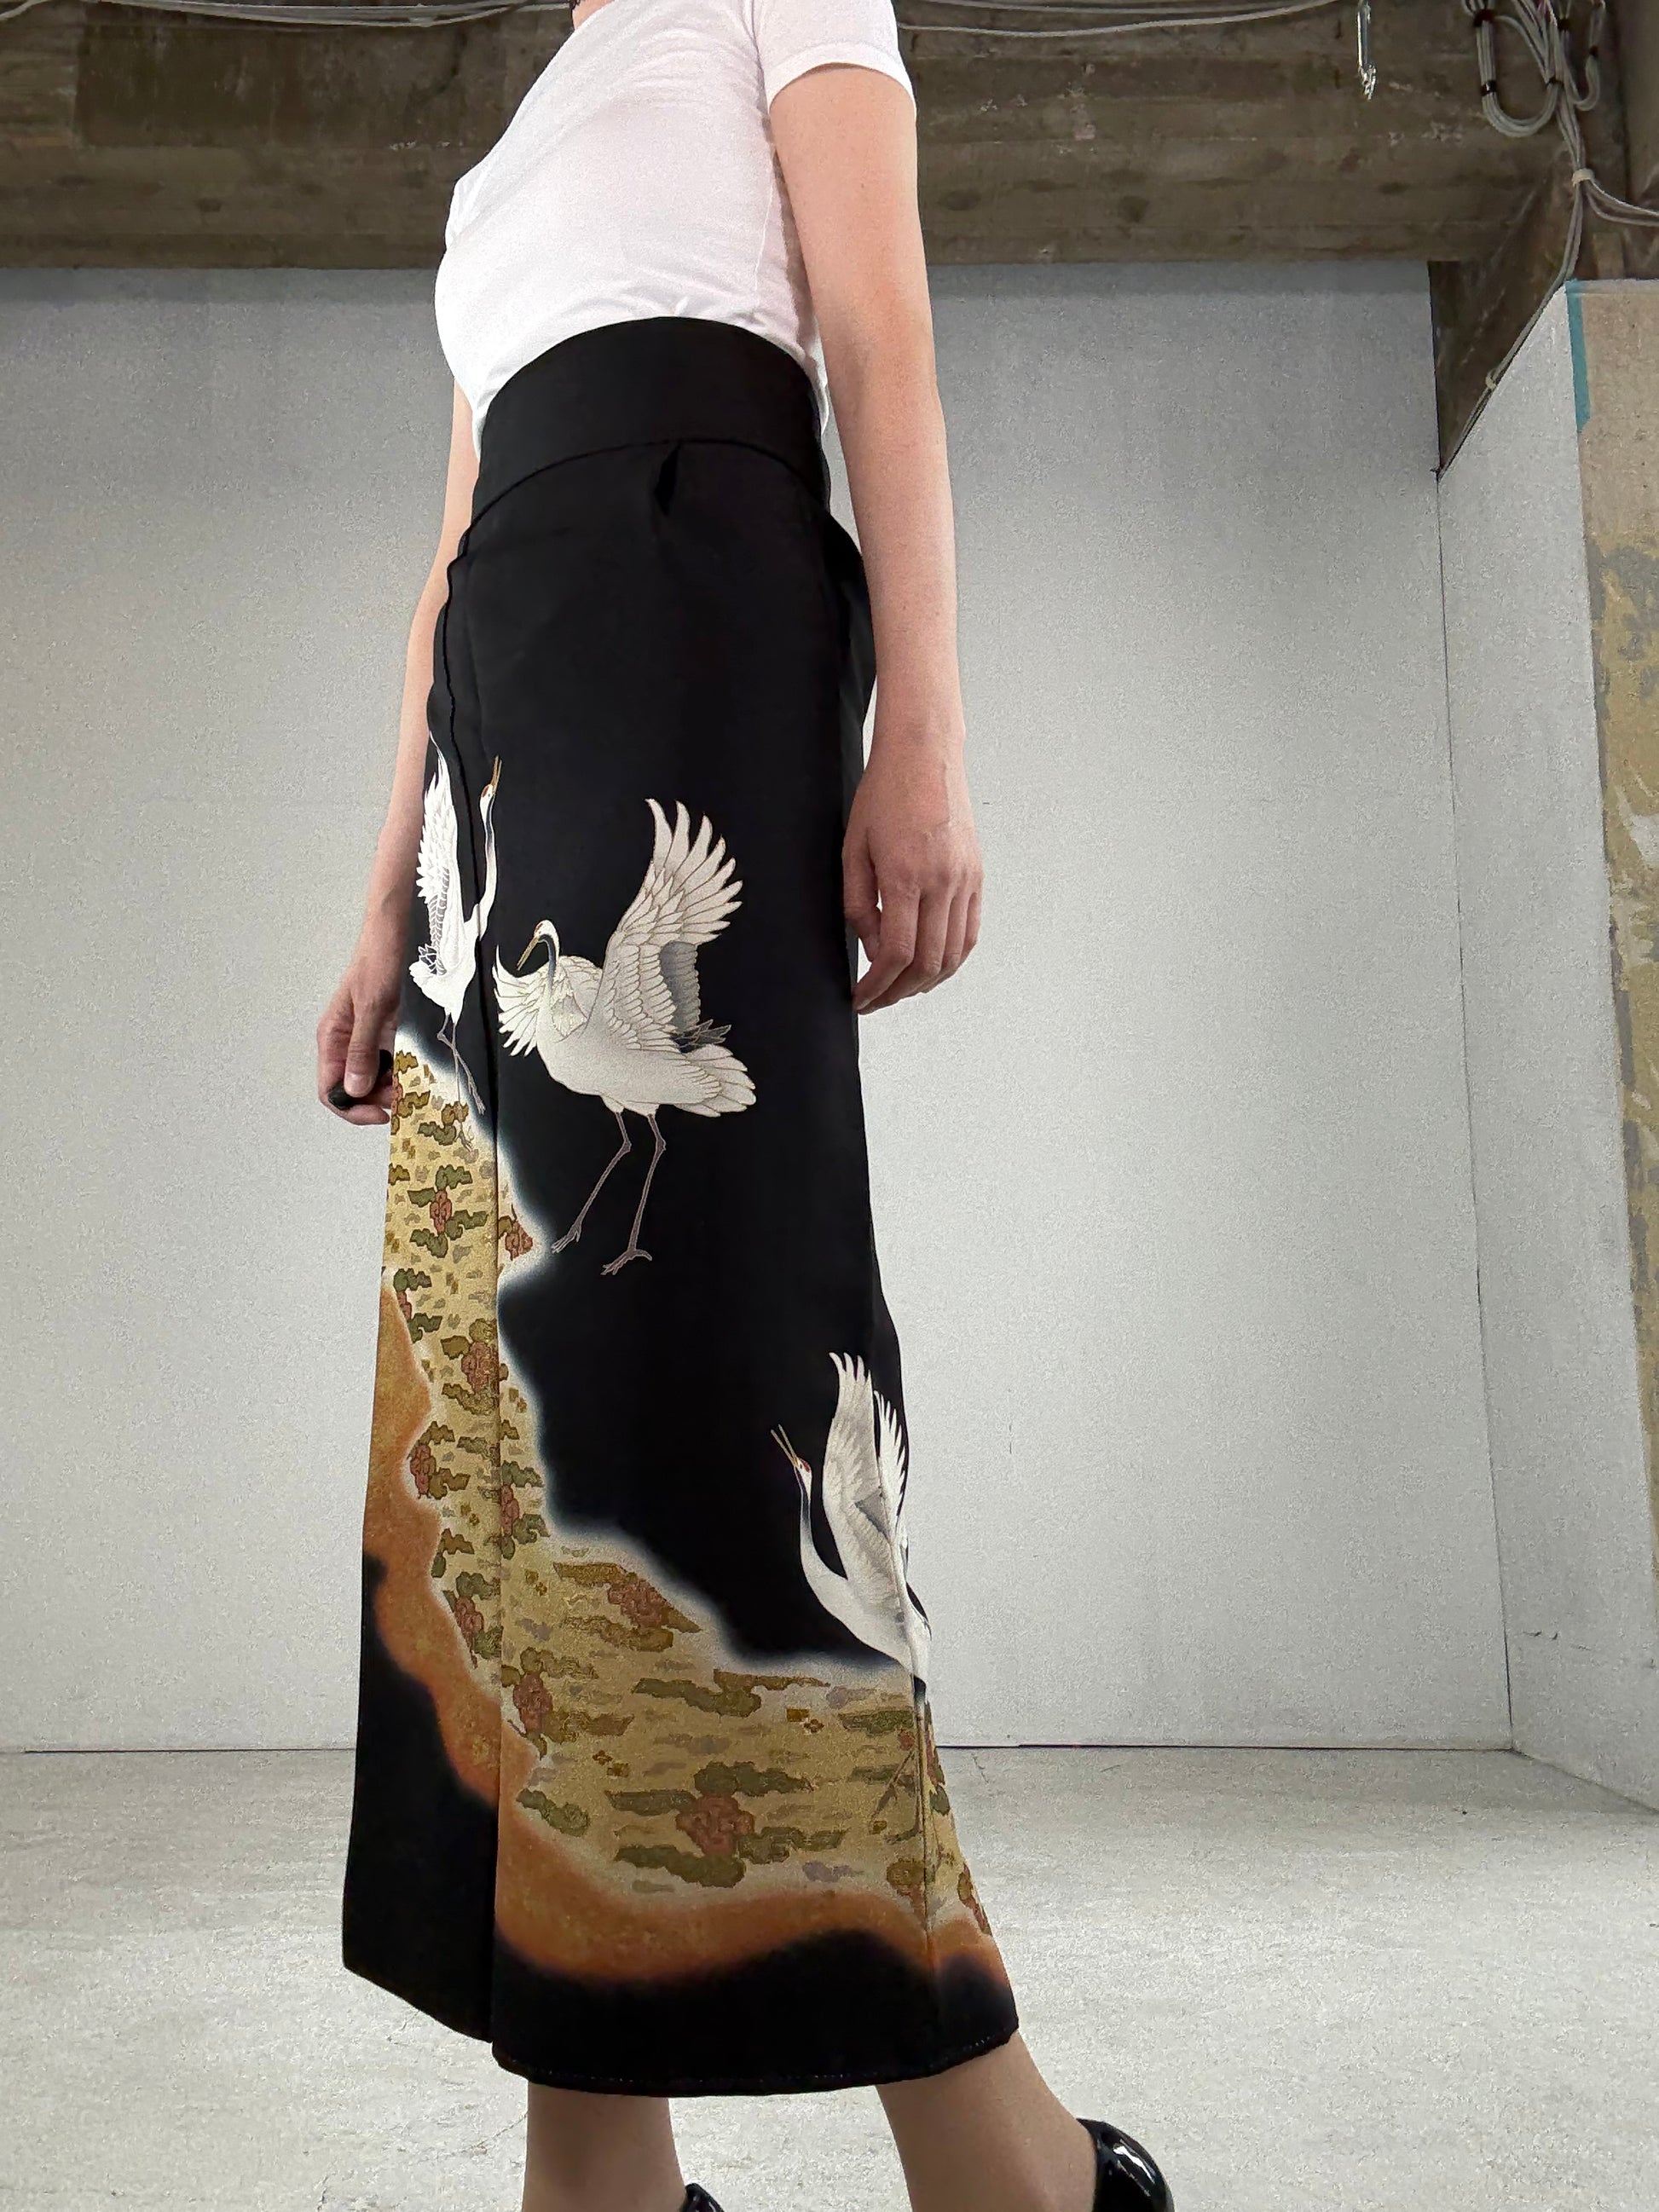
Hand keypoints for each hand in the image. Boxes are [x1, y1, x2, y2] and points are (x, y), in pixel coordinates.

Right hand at [317, 918, 402, 1122]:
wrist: (400, 932)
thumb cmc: (380, 959)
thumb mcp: (372, 1006)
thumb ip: (362, 1049)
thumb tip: (354, 1089)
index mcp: (333, 1037)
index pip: (330, 1089)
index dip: (352, 1109)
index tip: (380, 1114)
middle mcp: (348, 1043)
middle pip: (354, 1091)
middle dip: (377, 1101)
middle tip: (405, 1100)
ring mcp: (370, 1040)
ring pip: (376, 1081)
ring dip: (393, 1089)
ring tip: (415, 1086)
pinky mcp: (390, 1034)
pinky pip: (394, 1065)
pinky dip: (405, 1073)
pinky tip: (420, 1072)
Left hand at [843, 734, 981, 1013]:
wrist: (925, 756)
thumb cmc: (882, 797)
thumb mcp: (853, 850)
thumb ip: (860, 906)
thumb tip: (874, 951)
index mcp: (905, 875)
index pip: (896, 954)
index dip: (877, 986)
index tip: (861, 998)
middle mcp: (942, 881)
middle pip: (927, 963)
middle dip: (898, 992)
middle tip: (876, 1001)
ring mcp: (965, 880)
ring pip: (953, 955)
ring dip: (926, 982)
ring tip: (901, 988)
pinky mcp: (977, 875)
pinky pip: (969, 932)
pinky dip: (951, 959)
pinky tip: (930, 965)